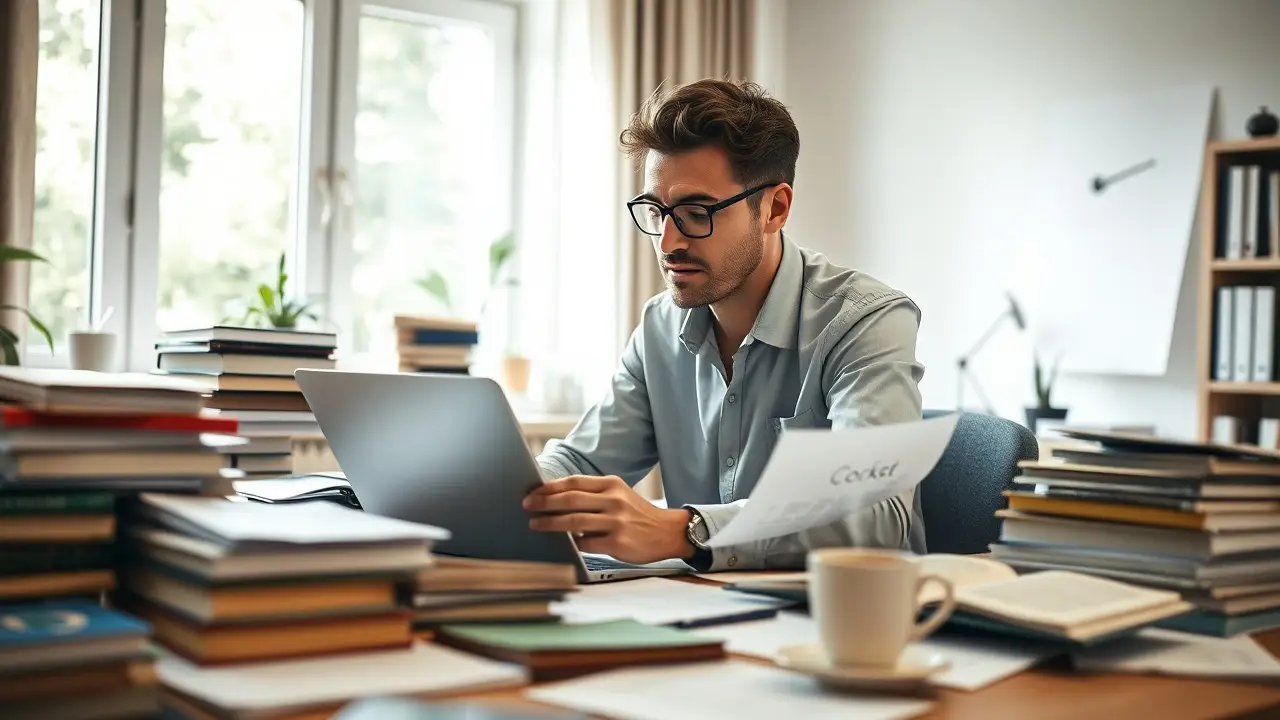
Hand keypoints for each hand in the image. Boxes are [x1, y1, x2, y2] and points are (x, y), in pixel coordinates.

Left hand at [523, 475, 694, 564]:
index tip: (533, 492)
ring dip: (550, 523)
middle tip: (527, 506)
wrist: (667, 532)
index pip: (574, 482)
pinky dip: (571, 543)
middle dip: (544, 503)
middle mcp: (613, 501)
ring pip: (574, 522)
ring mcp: (616, 522)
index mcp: (612, 485)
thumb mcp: (619, 495)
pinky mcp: (618, 543)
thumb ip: (593, 495)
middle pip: (571, 500)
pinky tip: (562, 542)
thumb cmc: (637, 514)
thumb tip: (555, 499)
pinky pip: (586, 543)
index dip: (550, 487)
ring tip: (535, 524)